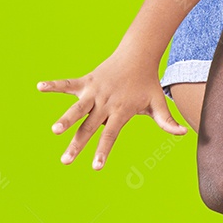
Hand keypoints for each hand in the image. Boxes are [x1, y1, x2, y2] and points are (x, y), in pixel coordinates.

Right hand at [37, 50, 186, 168]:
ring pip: (77, 108)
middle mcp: (106, 103)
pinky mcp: (87, 81)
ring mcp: (95, 92)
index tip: (96, 168)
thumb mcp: (158, 102)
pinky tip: (40, 87)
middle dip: (78, 144)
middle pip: (90, 127)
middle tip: (65, 161)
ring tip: (54, 130)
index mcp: (121, 111)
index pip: (111, 135)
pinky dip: (55, 85)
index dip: (103, 151)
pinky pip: (68, 84)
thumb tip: (183, 134)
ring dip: (66, 118)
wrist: (139, 55)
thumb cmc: (147, 83)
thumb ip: (166, 121)